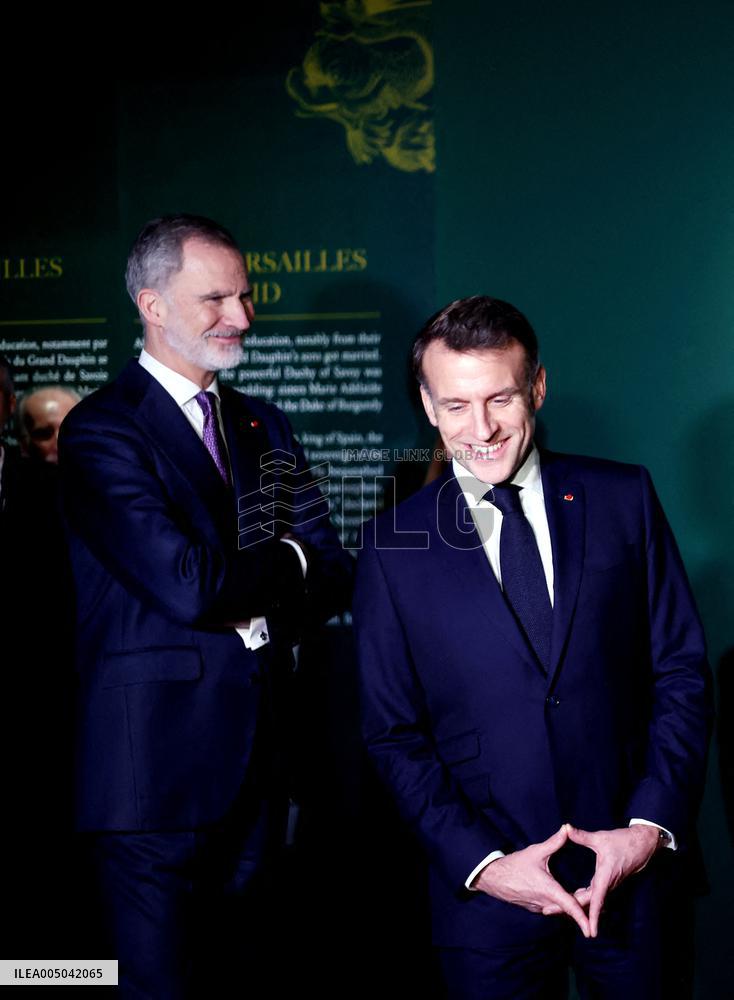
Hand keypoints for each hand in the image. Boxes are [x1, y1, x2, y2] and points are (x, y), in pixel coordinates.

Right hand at [472, 825, 590, 936]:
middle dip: (583, 906)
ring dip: (573, 906)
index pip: (570, 907)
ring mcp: (539, 907)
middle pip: (569, 909)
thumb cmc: (514, 865)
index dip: (583, 918)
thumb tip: (567, 829)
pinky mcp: (535, 907)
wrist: (494, 877)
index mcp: (549, 890)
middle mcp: (545, 903)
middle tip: (597, 900)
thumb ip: (554, 842)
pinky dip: (562, 905)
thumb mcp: (535, 852)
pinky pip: (553, 908)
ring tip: (586, 898)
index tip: (592, 930)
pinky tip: (568, 897)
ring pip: (561, 910)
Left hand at [561, 824, 660, 935]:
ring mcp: (608, 885)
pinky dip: (582, 899)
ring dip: (576, 905)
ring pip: (591, 900)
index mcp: (605, 878)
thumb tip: (565, 828)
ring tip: (555, 908)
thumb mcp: (601, 838)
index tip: (589, 931)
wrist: (642, 845)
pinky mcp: (607, 882)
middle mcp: (607, 885)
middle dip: (570, 909)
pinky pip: (594, 895)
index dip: (591, 916)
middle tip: (549, 911)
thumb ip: (582, 836)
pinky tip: (572, 898)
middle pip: (587, 902)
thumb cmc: (623, 842)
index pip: (596, 901)